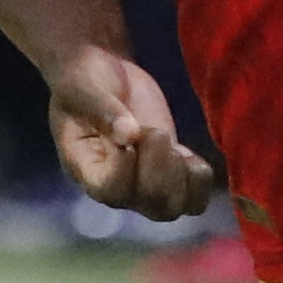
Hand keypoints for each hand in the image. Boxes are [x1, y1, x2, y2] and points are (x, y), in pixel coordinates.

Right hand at [48, 46, 218, 218]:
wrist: (104, 75)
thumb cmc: (83, 80)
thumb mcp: (83, 88)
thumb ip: (102, 110)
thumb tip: (128, 134)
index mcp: (88, 171)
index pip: (112, 190)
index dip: (129, 166)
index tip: (132, 131)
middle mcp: (116, 187)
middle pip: (152, 204)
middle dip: (162, 167)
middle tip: (154, 132)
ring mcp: (146, 185)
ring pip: (175, 207)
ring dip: (183, 176)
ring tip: (171, 145)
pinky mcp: (171, 174)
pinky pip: (195, 198)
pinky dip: (199, 178)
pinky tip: (186, 152)